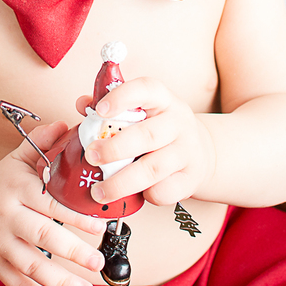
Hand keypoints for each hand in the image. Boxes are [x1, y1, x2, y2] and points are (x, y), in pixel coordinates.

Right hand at [0, 120, 105, 285]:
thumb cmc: (2, 182)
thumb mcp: (18, 159)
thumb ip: (41, 144)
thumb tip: (65, 125)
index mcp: (17, 188)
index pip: (50, 203)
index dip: (76, 217)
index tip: (100, 227)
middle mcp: (6, 215)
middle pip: (43, 236)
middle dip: (74, 252)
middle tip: (98, 261)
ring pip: (30, 265)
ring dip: (60, 281)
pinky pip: (17, 281)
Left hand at [77, 78, 215, 206]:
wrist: (202, 152)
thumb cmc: (160, 129)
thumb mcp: (143, 111)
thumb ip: (112, 106)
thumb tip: (82, 104)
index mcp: (163, 100)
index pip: (146, 89)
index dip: (122, 98)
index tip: (99, 110)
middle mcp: (179, 123)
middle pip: (147, 135)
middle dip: (114, 148)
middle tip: (91, 157)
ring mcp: (187, 151)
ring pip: (153, 168)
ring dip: (122, 182)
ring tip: (98, 191)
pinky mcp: (191, 178)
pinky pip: (165, 190)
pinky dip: (146, 195)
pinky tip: (132, 195)